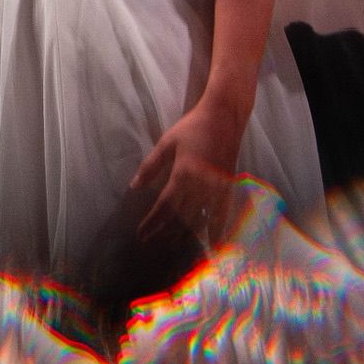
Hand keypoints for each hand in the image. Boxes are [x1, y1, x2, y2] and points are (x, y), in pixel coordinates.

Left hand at [131, 93, 244, 245]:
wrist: (224, 118)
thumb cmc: (192, 128)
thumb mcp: (166, 143)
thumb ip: (150, 166)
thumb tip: (134, 186)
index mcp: (183, 174)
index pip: (164, 206)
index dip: (152, 223)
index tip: (142, 234)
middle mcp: (200, 185)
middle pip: (181, 217)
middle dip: (166, 232)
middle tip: (153, 244)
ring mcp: (217, 188)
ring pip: (201, 218)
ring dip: (187, 234)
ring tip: (175, 245)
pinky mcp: (229, 186)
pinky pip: (223, 213)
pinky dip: (217, 228)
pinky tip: (212, 240)